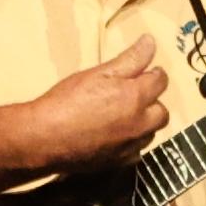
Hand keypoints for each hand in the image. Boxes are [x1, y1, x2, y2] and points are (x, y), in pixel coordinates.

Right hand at [23, 37, 171, 174]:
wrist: (44, 138)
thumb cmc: (67, 101)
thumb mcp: (98, 73)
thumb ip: (130, 59)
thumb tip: (150, 42)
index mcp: (136, 98)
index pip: (161, 82)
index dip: (155, 73)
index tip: (148, 71)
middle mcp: (139, 124)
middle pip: (161, 112)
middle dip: (153, 102)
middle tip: (133, 94)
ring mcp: (130, 146)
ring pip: (149, 133)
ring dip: (143, 123)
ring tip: (121, 115)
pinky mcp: (118, 163)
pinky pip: (135, 152)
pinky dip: (130, 143)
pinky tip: (113, 136)